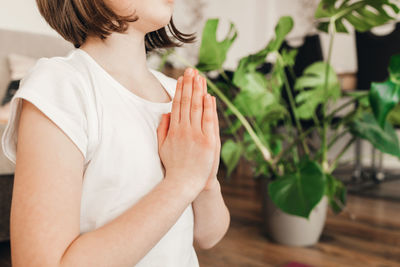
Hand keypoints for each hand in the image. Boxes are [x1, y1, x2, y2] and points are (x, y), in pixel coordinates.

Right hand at [157, 68, 216, 195]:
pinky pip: (208, 121)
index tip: (182, 78)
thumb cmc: (174, 166)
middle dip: (189, 85)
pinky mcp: (208, 142)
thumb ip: (163, 129)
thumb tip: (166, 113)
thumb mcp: (162, 147)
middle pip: (187, 103)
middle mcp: (184, 130)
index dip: (180, 90)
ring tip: (200, 77)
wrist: (184, 183)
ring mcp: (197, 135)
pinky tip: (208, 96)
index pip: (177, 105)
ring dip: (199, 91)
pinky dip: (209, 108)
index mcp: (173, 130)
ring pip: (197, 108)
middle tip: (191, 70)